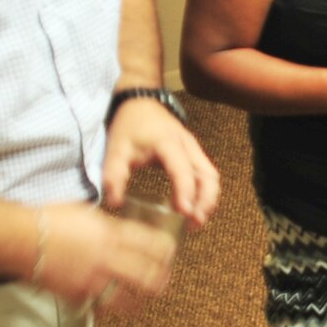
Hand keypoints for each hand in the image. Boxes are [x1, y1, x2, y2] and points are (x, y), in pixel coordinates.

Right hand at [32, 202, 178, 312]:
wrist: (19, 237)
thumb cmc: (48, 218)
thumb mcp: (85, 212)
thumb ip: (105, 223)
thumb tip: (118, 228)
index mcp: (111, 233)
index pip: (152, 244)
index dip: (166, 251)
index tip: (170, 253)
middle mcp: (107, 258)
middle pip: (147, 276)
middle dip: (160, 281)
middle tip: (163, 282)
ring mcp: (92, 280)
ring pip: (127, 299)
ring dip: (138, 301)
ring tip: (143, 301)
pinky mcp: (76, 295)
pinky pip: (98, 306)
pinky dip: (106, 307)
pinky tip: (109, 306)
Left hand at [101, 97, 220, 228]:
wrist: (140, 102)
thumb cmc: (129, 126)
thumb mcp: (115, 149)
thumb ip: (114, 176)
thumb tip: (116, 204)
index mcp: (168, 143)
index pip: (182, 170)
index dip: (185, 191)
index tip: (183, 212)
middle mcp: (188, 146)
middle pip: (208, 176)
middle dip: (205, 201)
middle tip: (194, 224)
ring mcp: (195, 149)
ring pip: (212, 177)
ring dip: (209, 200)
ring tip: (196, 221)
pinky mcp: (195, 154)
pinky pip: (207, 175)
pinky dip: (205, 193)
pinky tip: (193, 207)